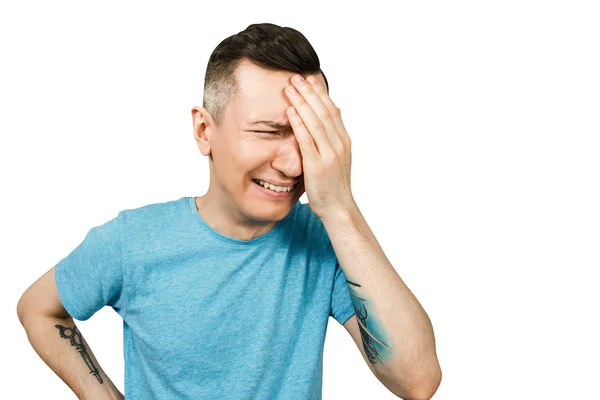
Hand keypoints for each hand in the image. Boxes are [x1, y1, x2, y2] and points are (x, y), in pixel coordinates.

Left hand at [285, 74, 355, 219]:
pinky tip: (290, 112)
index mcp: (344, 140)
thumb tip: (335, 111)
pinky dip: (299, 124)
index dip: (320, 93)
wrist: (338, 207)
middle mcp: (339, 144)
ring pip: (316, 122)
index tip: (309, 79)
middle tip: (296, 77)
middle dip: (309, 92)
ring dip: (302, 103)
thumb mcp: (338, 156)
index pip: (332, 109)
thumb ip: (334, 135)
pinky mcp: (318, 165)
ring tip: (290, 88)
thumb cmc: (333, 183)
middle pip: (323, 111)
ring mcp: (329, 154)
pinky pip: (307, 140)